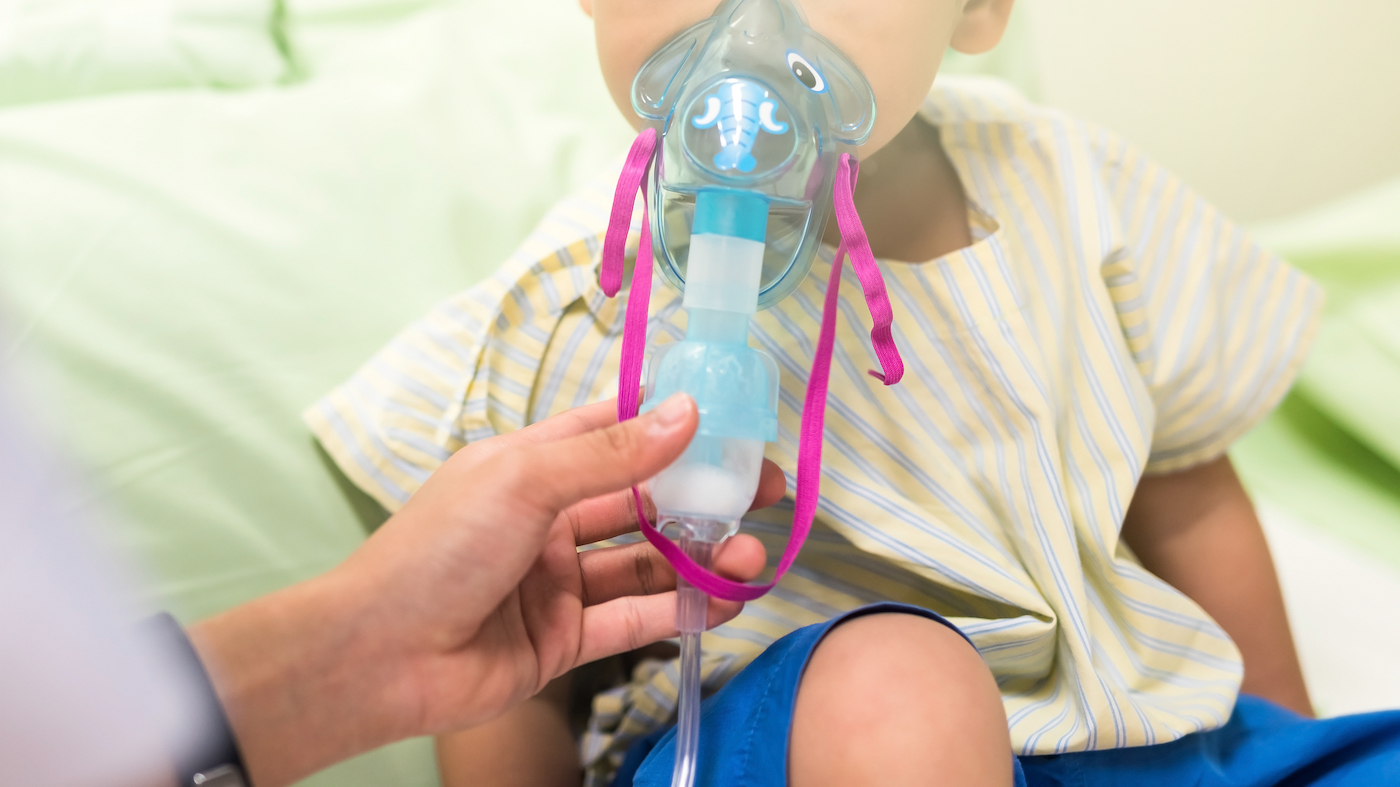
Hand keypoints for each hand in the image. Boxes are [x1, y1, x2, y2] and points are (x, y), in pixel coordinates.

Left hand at [188, 394, 782, 786]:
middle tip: (765, 494)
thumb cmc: (437, 549)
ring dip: (702, 557)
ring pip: (649, 563)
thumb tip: (687, 410)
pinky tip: (724, 601)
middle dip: (705, 495)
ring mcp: (559, 582)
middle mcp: (551, 519)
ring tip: (749, 556)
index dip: (672, 423)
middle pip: (645, 500)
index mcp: (533, 466)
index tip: (733, 421)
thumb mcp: (523, 481)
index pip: (614, 430)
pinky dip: (682, 611)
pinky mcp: (565, 640)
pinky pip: (636, 620)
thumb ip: (611, 453)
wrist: (377, 657)